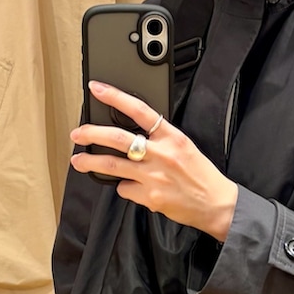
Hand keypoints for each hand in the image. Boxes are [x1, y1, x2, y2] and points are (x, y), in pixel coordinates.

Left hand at [70, 81, 238, 241]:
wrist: (216, 204)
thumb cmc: (201, 175)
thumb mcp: (184, 147)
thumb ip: (159, 139)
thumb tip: (131, 136)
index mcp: (173, 137)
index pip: (139, 110)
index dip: (115, 97)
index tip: (96, 89)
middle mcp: (162, 154)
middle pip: (118, 139)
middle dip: (92, 134)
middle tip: (78, 133)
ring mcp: (154, 177)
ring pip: (113, 166)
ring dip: (91, 163)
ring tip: (78, 161)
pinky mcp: (149, 197)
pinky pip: (125, 189)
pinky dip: (123, 187)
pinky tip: (131, 187)